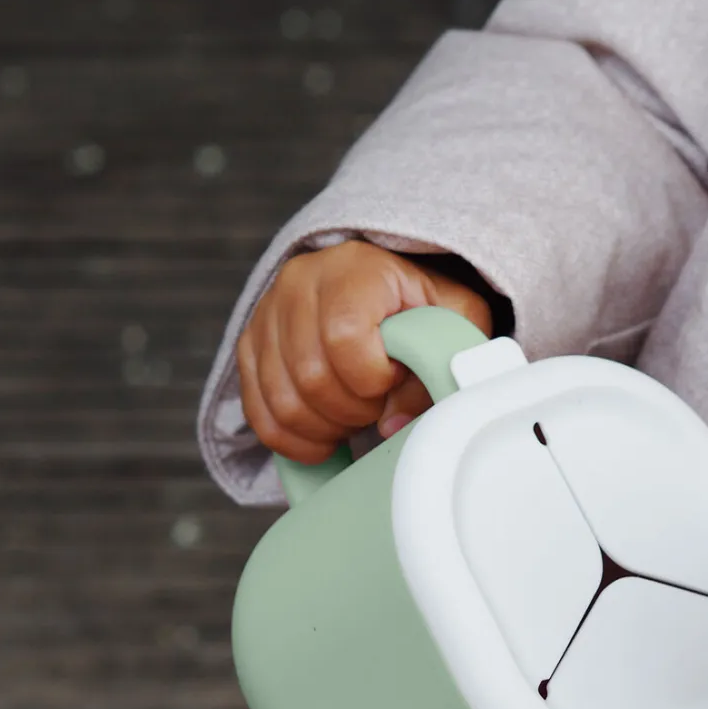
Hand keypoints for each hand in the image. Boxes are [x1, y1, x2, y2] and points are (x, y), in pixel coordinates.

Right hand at [237, 241, 494, 464]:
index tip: (394, 377)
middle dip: (353, 410)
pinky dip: (294, 440)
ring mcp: (269, 314)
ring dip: (326, 428)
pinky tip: (325, 439)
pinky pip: (259, 413)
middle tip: (377, 404)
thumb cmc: (422, 306)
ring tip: (354, 417)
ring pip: (284, 401)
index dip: (373, 377)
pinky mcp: (250, 344)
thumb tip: (394, 422)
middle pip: (311, 376)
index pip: (344, 338)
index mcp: (354, 268)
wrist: (383, 286)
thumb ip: (442, 362)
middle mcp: (300, 282)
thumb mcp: (457, 319)